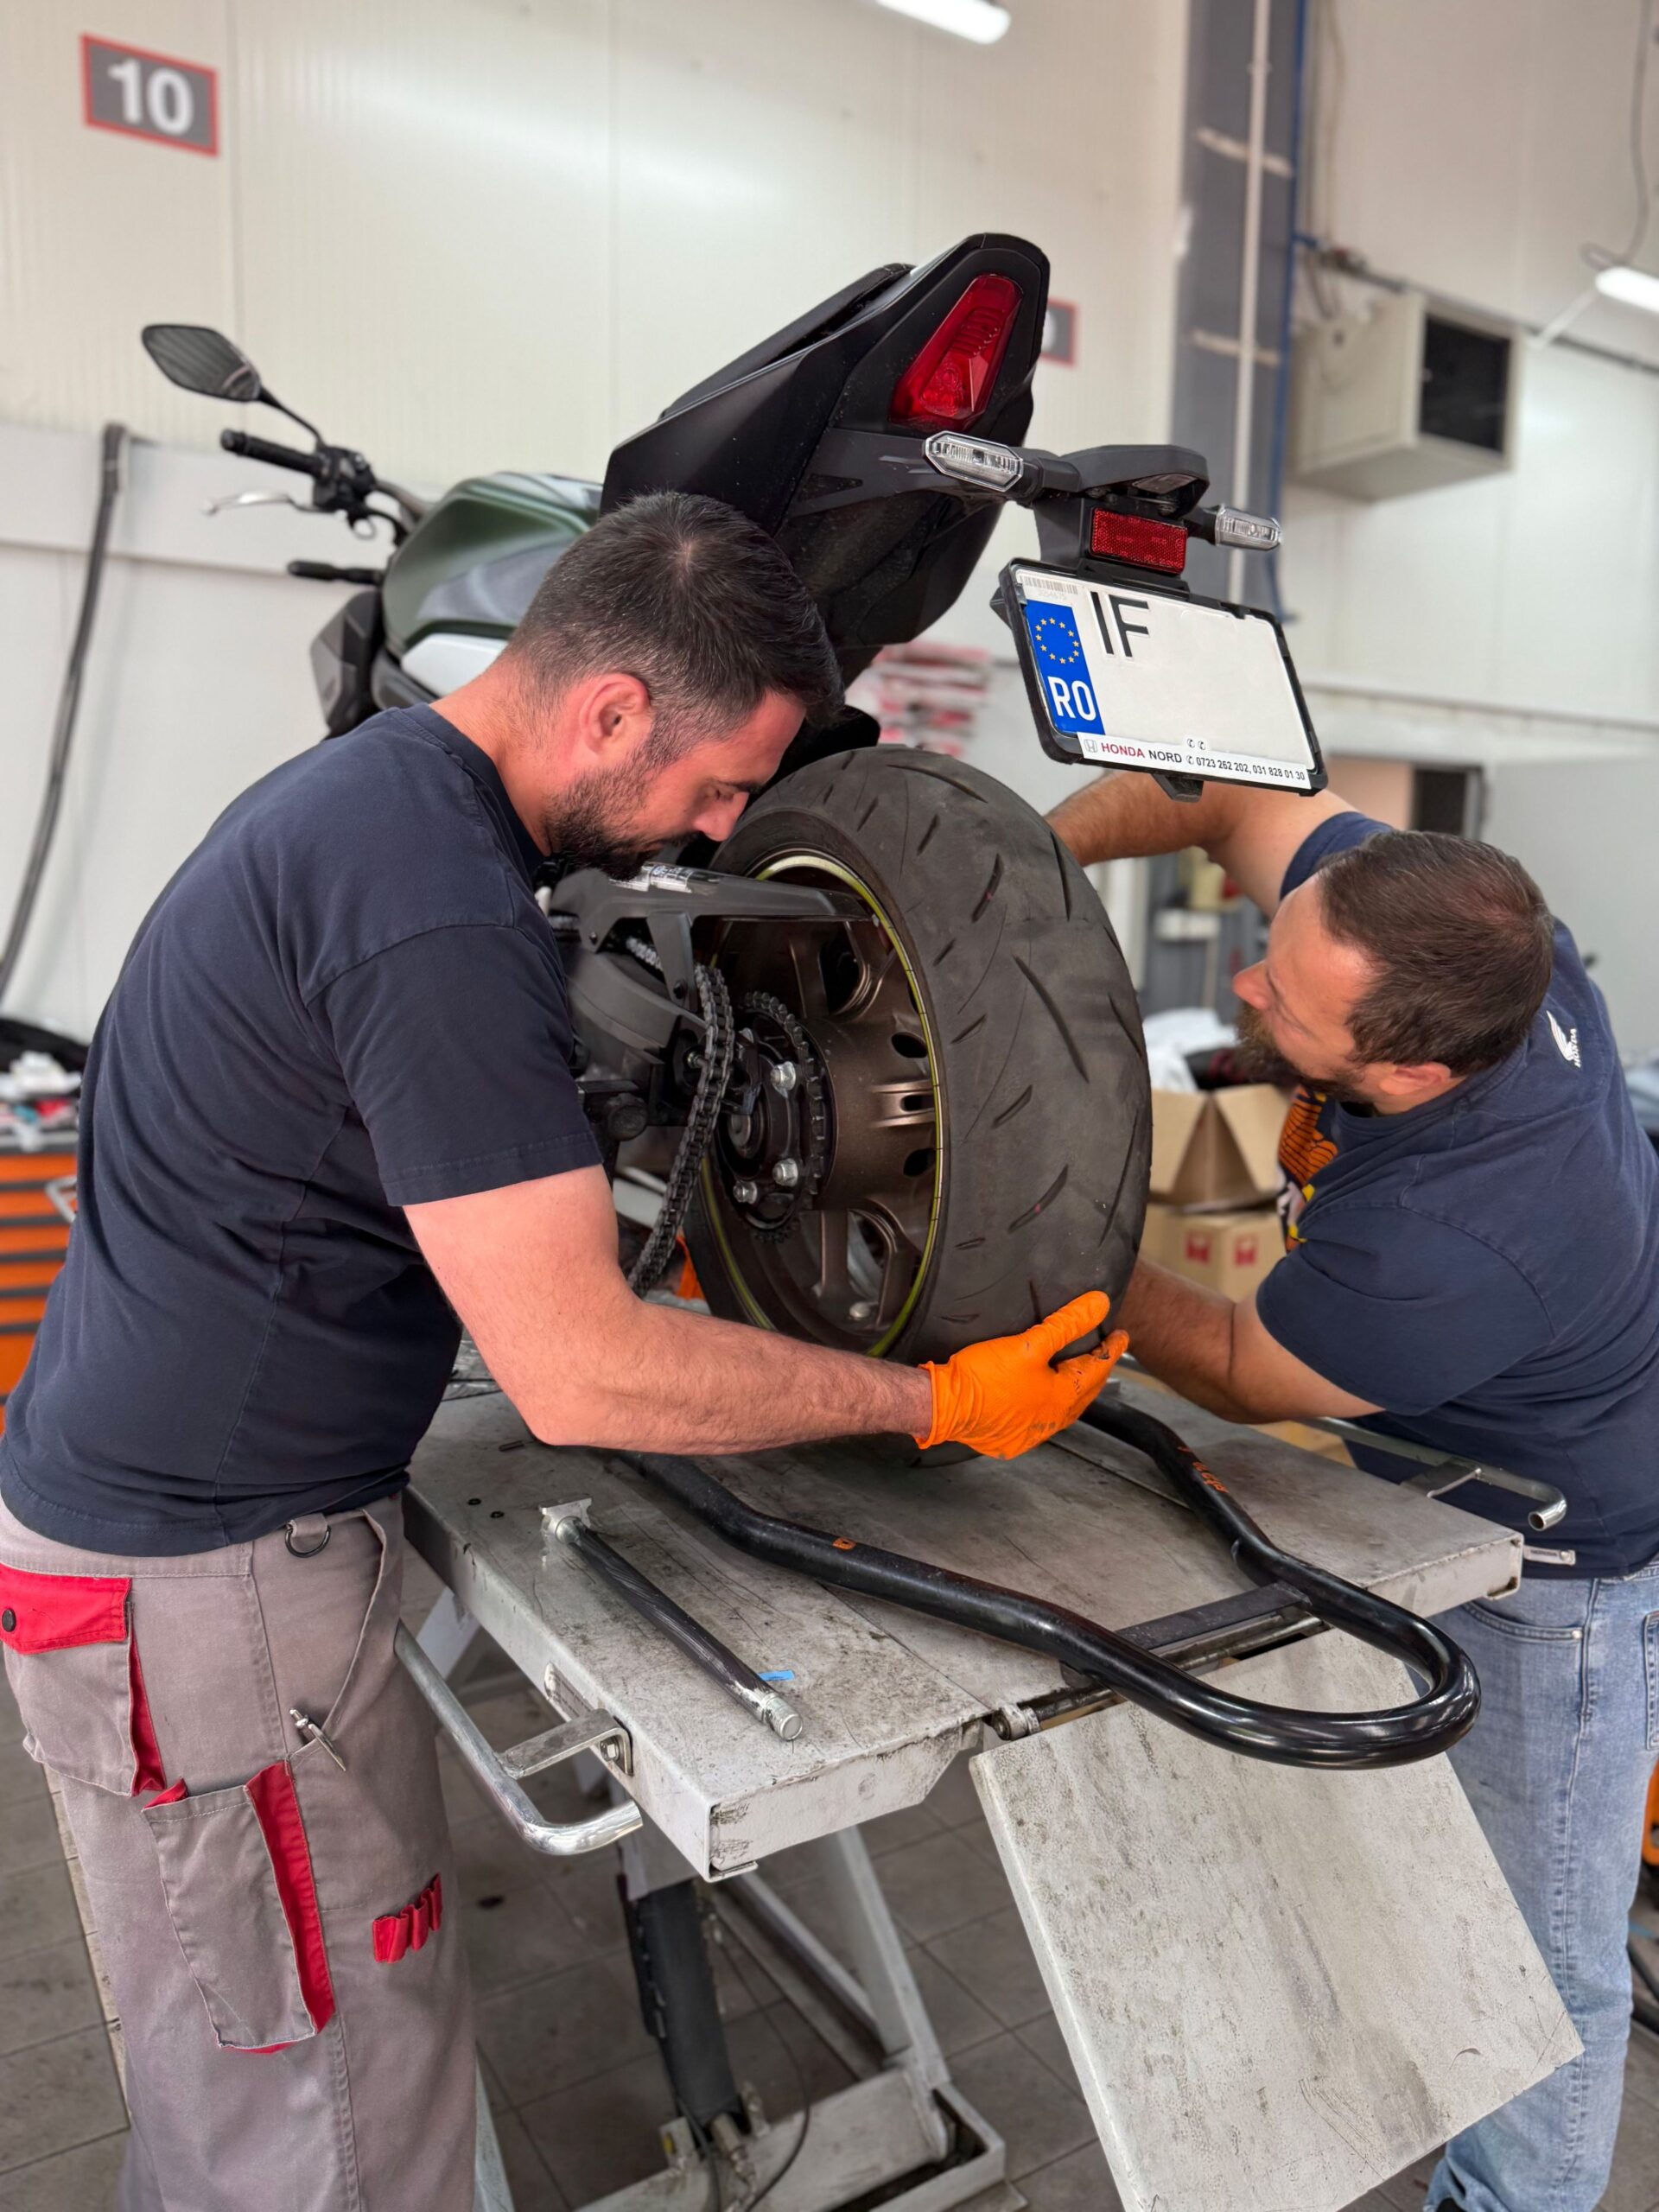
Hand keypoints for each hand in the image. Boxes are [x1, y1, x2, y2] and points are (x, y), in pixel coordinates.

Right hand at [913, 1291, 1128, 1458]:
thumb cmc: (984, 1377)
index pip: (1096, 1369)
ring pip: (1062, 1411)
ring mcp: (1030, 1435)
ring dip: (1073, 1393)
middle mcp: (1051, 1422)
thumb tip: (1099, 1305)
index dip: (1110, 1350)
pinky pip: (1039, 1424)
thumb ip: (1066, 1324)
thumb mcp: (1028, 1344)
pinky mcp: (1010, 1440)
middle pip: (1083, 1394)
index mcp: (1061, 1398)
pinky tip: (1039, 1401)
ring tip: (1075, 1377)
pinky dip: (1047, 1408)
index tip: (1121, 1336)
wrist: (943, 1406)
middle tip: (1103, 1355)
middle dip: (1095, 1373)